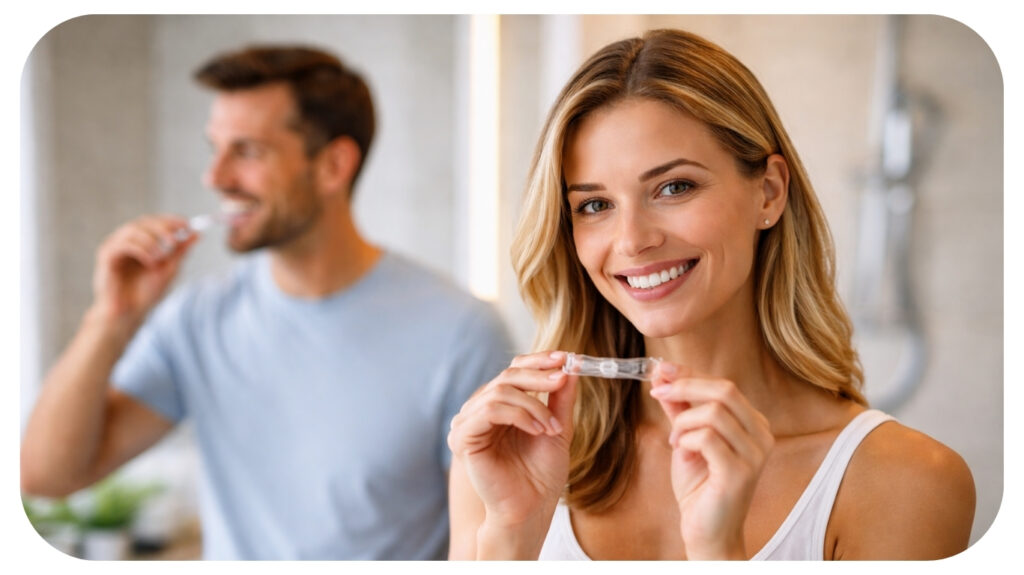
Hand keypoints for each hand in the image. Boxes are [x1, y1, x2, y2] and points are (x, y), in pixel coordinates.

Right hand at [89, 215, 196, 330]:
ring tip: (162, 256)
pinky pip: (123, 244)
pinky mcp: (106, 256)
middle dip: (162, 228)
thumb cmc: (146, 293)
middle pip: (144, 222)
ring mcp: (115, 247)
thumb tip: (197, 234)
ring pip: (132, 230)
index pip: (155, 222)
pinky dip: (140, 249)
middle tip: (175, 239)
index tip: (187, 224)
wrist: (130, 314)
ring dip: (151, 240)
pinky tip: (150, 262)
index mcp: (141, 242)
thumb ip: (180, 251)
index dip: (170, 220)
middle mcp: (126, 241)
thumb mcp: (169, 269)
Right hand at [447, 351, 576, 530]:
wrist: (531, 511)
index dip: (538, 360)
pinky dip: (519, 415)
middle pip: (507, 376)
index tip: (566, 358)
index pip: (514, 370)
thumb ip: (560, 398)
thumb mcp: (557, 428)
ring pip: (500, 391)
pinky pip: (490, 410)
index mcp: (499, 406)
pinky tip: (538, 430)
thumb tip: (572, 364)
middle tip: (563, 378)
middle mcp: (480, 411)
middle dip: (539, 375)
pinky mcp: (463, 438)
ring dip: (533, 405)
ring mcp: (468, 423)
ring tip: (552, 427)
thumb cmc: (541, 476)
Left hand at [649, 361, 773, 559]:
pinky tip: (681, 452)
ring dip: (683, 421)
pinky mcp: (740, 472)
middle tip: (659, 393)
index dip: (690, 374)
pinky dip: (686, 439)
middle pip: (725, 390)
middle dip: (685, 386)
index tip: (660, 370)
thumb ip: (679, 409)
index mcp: (753, 424)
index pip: (724, 385)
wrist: (707, 532)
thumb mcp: (686, 439)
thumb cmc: (699, 487)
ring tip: (674, 440)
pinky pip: (707, 438)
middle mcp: (761, 435)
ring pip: (715, 412)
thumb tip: (662, 375)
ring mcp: (755, 454)